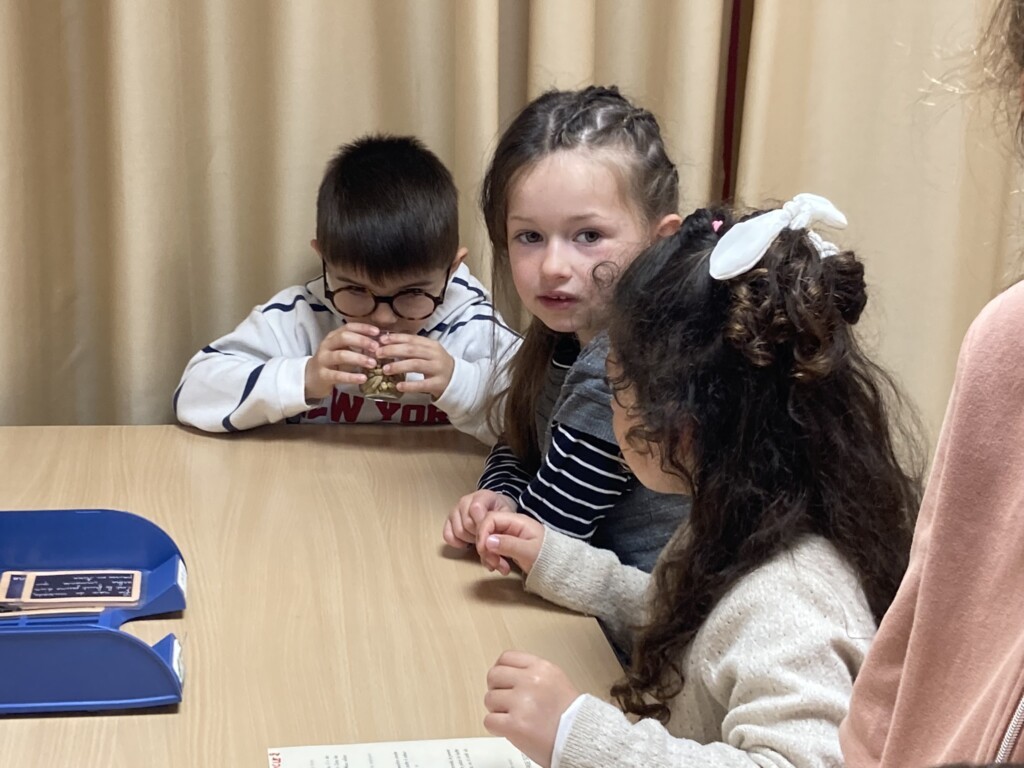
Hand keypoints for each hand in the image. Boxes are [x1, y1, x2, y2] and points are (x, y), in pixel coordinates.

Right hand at [304, 323, 379, 400]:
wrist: (310, 378)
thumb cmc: (332, 363)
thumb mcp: (342, 350)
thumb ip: (357, 345)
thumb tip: (380, 342)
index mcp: (333, 337)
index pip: (348, 327)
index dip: (363, 328)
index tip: (377, 332)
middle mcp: (327, 345)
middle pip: (344, 338)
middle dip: (362, 341)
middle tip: (377, 348)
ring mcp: (323, 360)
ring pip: (341, 355)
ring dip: (359, 358)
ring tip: (373, 364)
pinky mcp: (323, 375)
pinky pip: (338, 375)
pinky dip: (351, 377)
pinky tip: (363, 378)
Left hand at [376, 333, 454, 399]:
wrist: (457, 380)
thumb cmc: (436, 364)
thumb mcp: (427, 353)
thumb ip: (411, 348)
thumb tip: (386, 342)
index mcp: (431, 345)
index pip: (412, 339)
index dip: (396, 338)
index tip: (381, 340)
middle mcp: (435, 355)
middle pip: (412, 350)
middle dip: (393, 350)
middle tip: (378, 354)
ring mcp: (438, 369)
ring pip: (416, 365)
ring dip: (399, 366)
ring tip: (385, 369)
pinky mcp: (438, 384)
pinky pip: (423, 384)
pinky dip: (410, 385)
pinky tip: (398, 386)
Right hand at [443, 490, 516, 548]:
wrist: (494, 509)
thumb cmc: (501, 513)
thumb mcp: (507, 515)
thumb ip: (502, 524)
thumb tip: (494, 540)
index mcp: (482, 496)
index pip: (476, 508)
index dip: (482, 525)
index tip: (490, 535)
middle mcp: (465, 500)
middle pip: (467, 523)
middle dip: (478, 535)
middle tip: (487, 539)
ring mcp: (455, 510)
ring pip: (458, 531)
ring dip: (469, 540)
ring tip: (479, 539)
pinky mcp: (449, 520)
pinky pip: (447, 535)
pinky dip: (457, 543)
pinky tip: (467, 543)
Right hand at [475, 511, 544, 574]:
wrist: (557, 566)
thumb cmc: (547, 556)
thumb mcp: (529, 551)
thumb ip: (508, 544)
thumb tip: (487, 541)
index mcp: (516, 521)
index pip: (491, 518)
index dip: (482, 533)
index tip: (483, 550)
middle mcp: (510, 526)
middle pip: (487, 530)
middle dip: (485, 548)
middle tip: (493, 564)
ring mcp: (508, 536)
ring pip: (488, 542)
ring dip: (489, 556)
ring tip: (501, 569)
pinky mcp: (507, 546)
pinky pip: (493, 550)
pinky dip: (494, 560)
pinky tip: (503, 569)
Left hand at [484, 651, 579, 767]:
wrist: (582, 739)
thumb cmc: (573, 716)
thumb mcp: (556, 681)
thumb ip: (533, 675)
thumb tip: (510, 676)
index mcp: (542, 668)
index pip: (507, 658)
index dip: (501, 670)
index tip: (501, 680)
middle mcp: (531, 681)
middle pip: (494, 675)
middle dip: (496, 689)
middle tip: (504, 701)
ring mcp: (522, 702)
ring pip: (489, 699)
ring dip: (496, 710)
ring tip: (512, 717)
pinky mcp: (515, 725)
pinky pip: (489, 721)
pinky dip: (496, 727)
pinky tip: (508, 729)